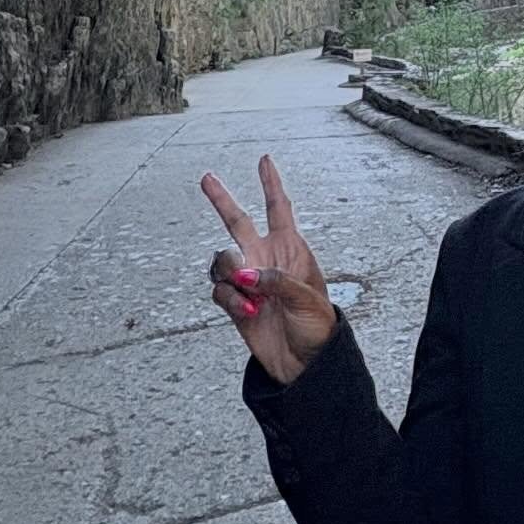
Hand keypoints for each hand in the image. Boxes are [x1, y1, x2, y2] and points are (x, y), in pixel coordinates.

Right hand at [201, 152, 337, 386]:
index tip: (265, 160)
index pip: (280, 208)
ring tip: (246, 287)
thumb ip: (275, 280)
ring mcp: (249, 280)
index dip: (272, 183)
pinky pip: (220, 290)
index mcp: (291, 248)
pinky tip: (247, 309)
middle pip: (238, 222)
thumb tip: (246, 274)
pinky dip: (230, 298)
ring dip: (229, 270)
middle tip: (207, 177)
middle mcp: (266, 258)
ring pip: (222, 259)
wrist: (304, 363)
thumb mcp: (306, 297)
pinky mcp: (235, 303)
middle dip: (222, 199)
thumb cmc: (316, 326)